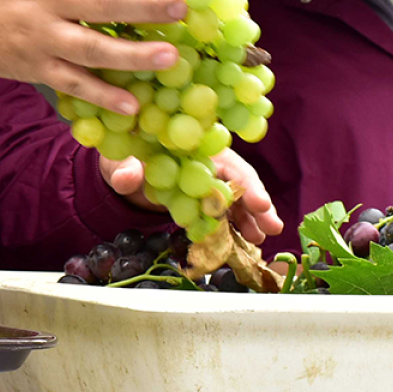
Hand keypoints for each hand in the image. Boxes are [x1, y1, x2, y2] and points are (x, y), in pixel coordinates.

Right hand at [0, 0, 185, 113]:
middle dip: (145, 10)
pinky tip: (131, 104)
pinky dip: (102, 95)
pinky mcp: (35, 69)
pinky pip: (74, 85)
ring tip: (168, 60)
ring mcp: (40, 42)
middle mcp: (46, 6)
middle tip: (180, 14)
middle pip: (103, 7)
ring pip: (93, 50)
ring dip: (133, 56)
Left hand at [100, 148, 283, 244]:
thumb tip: (127, 178)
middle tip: (272, 226)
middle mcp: (207, 164)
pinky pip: (222, 215)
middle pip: (239, 182)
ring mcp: (206, 185)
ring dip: (251, 220)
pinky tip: (245, 243)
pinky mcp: (202, 202)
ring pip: (235, 201)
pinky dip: (233, 228)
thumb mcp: (119, 159)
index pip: (227, 163)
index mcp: (194, 147)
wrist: (120, 171)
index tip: (258, 202)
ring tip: (261, 239)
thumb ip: (124, 168)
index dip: (244, 183)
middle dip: (258, 204)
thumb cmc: (123, 157)